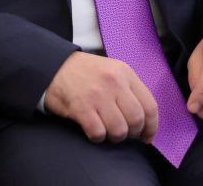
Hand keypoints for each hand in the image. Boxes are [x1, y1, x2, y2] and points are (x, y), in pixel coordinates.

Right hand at [44, 52, 158, 144]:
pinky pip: (98, 133)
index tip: (146, 136)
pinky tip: (93, 130)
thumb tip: (145, 121)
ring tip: (107, 132)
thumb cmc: (84, 72)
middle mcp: (114, 82)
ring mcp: (97, 95)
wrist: (52, 66)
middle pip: (136, 120)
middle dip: (132, 133)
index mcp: (125, 73)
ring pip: (119, 130)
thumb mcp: (111, 71)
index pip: (150, 106)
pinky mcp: (81, 107)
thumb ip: (129, 90)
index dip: (151, 127)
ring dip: (114, 137)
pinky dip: (98, 137)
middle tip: (123, 133)